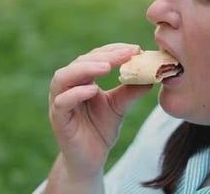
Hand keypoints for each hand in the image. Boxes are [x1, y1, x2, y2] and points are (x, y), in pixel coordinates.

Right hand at [48, 43, 152, 179]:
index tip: (135, 49)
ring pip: (63, 77)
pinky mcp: (58, 120)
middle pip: (79, 62)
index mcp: (81, 80)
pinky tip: (93, 90)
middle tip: (126, 54)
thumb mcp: (119, 107)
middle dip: (104, 56)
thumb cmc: (100, 130)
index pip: (94, 57)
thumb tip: (151, 76)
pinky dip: (75, 93)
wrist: (90, 160)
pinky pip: (61, 102)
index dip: (113, 51)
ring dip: (85, 69)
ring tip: (107, 67)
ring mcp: (59, 102)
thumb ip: (130, 91)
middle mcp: (67, 87)